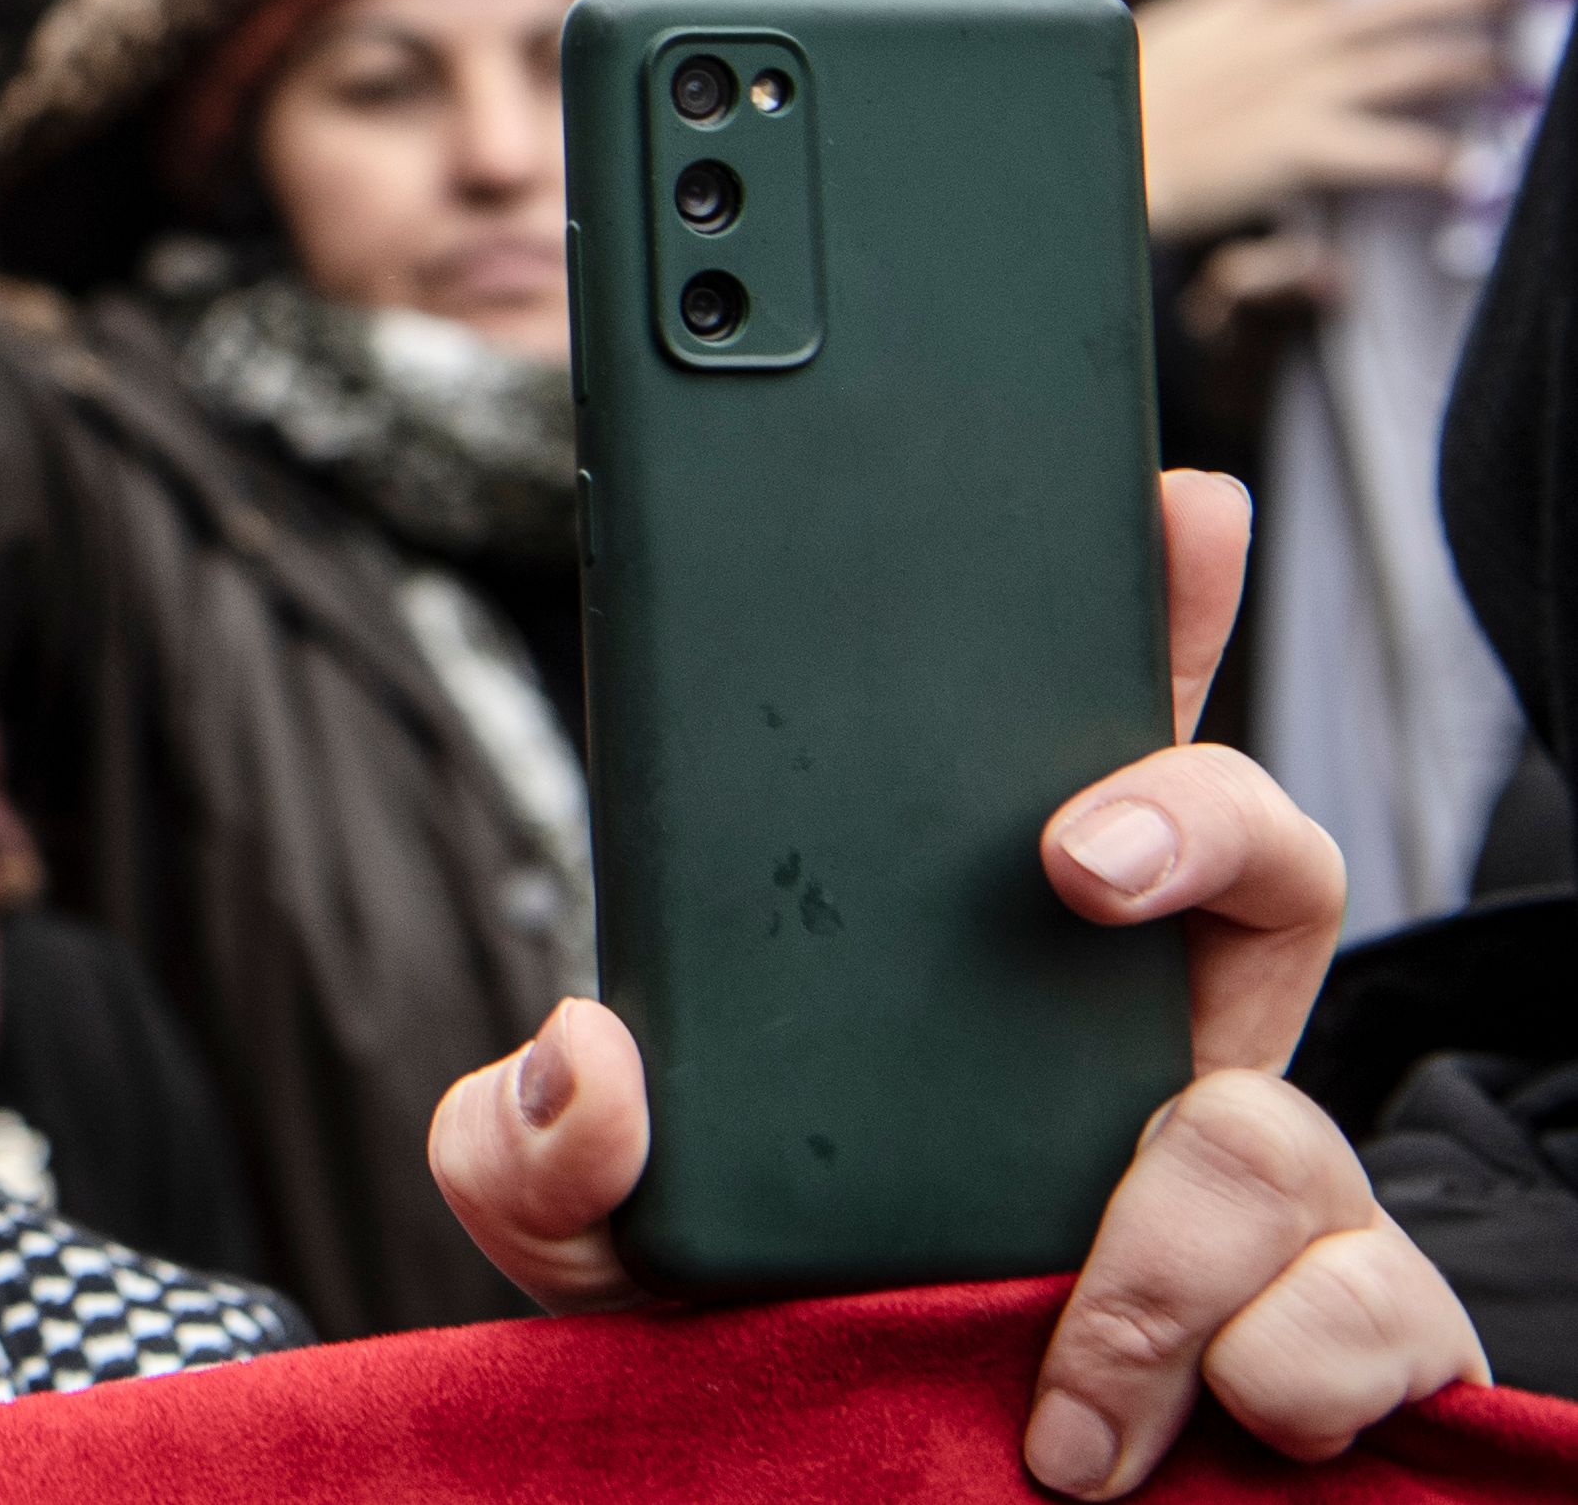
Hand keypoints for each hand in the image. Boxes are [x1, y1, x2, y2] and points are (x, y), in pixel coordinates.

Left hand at [431, 474, 1488, 1491]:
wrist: (831, 1497)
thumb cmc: (752, 1323)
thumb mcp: (587, 1220)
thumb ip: (531, 1139)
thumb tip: (589, 1054)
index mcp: (985, 960)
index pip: (1077, 743)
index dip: (1147, 613)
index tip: (1166, 502)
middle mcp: (1137, 1038)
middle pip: (1249, 850)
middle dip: (1192, 816)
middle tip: (1073, 859)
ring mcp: (1244, 1184)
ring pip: (1284, 1129)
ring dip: (1168, 1242)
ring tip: (1069, 1358)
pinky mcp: (1316, 1330)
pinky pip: (1377, 1315)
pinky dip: (1294, 1363)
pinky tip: (1212, 1411)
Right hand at [1139, 0, 1504, 243]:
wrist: (1089, 157)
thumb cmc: (1114, 105)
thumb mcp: (1162, 42)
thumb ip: (1219, 29)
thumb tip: (1240, 28)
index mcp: (1246, 2)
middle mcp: (1286, 37)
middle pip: (1400, 1)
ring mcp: (1299, 90)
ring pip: (1417, 66)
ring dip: (1469, 66)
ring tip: (1496, 71)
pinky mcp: (1301, 148)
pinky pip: (1396, 150)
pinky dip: (1441, 161)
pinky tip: (1465, 170)